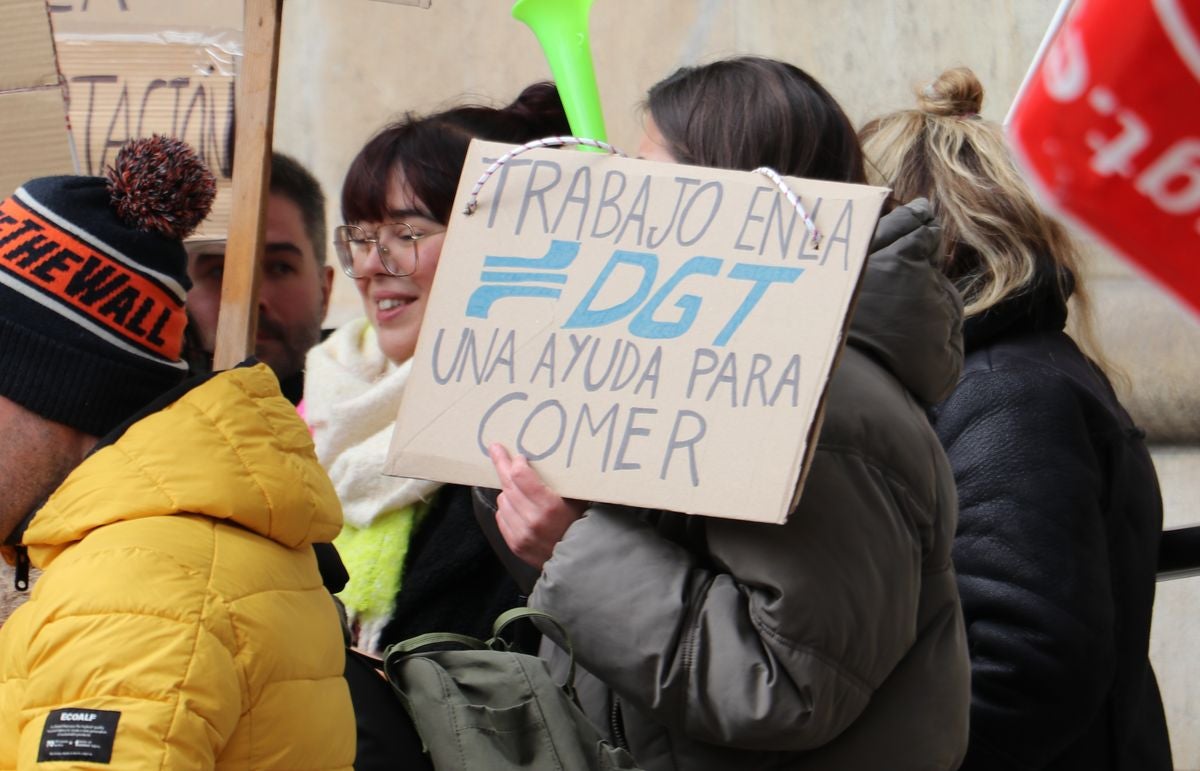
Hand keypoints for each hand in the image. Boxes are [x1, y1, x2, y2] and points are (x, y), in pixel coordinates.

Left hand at [488, 443, 585, 569]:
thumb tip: (546, 460)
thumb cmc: (583, 526)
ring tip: (519, 489)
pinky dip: (507, 509)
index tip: (518, 455)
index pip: (521, 476)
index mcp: (550, 507)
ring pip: (503, 501)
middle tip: (496, 449)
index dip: (516, 462)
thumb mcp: (579, 501)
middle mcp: (533, 521)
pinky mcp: (516, 545)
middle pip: (508, 485)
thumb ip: (563, 483)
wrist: (582, 563)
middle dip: (502, 464)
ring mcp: (522, 535)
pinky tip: (517, 507)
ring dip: (509, 492)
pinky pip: (502, 518)